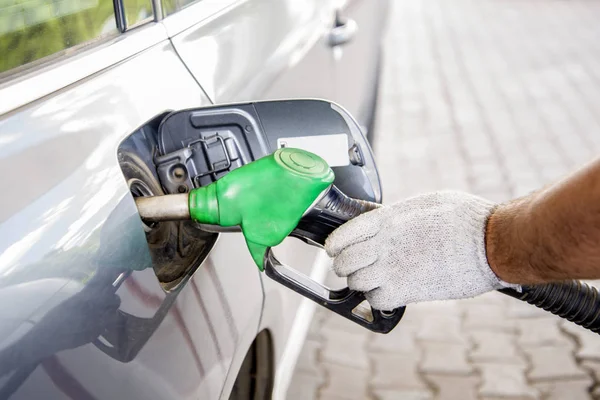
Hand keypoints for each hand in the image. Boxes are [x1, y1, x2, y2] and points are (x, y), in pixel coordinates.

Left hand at [325, 191, 511, 309]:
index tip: (336, 250)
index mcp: (387, 219)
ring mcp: (392, 269)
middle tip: (357, 267)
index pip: (343, 235)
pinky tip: (391, 291)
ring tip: (378, 279)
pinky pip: (375, 300)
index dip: (336, 245)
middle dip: (347, 266)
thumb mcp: (426, 204)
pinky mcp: (406, 291)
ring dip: (363, 283)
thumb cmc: (466, 218)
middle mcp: (383, 244)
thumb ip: (399, 216)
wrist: (492, 242)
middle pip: (343, 262)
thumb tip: (387, 223)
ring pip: (356, 283)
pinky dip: (379, 298)